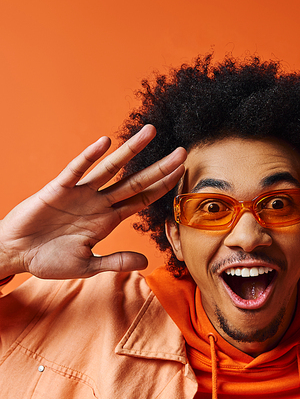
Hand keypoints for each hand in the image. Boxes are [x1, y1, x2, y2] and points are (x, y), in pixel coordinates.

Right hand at [0, 125, 186, 278]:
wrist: (16, 253)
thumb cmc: (49, 259)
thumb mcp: (87, 265)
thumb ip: (116, 262)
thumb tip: (145, 263)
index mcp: (107, 220)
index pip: (141, 200)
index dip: (162, 187)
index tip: (181, 174)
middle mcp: (98, 202)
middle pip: (136, 182)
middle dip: (159, 168)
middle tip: (183, 151)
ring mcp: (80, 194)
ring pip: (111, 168)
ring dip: (131, 151)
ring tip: (151, 132)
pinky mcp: (58, 189)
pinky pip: (76, 170)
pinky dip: (90, 156)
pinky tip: (105, 143)